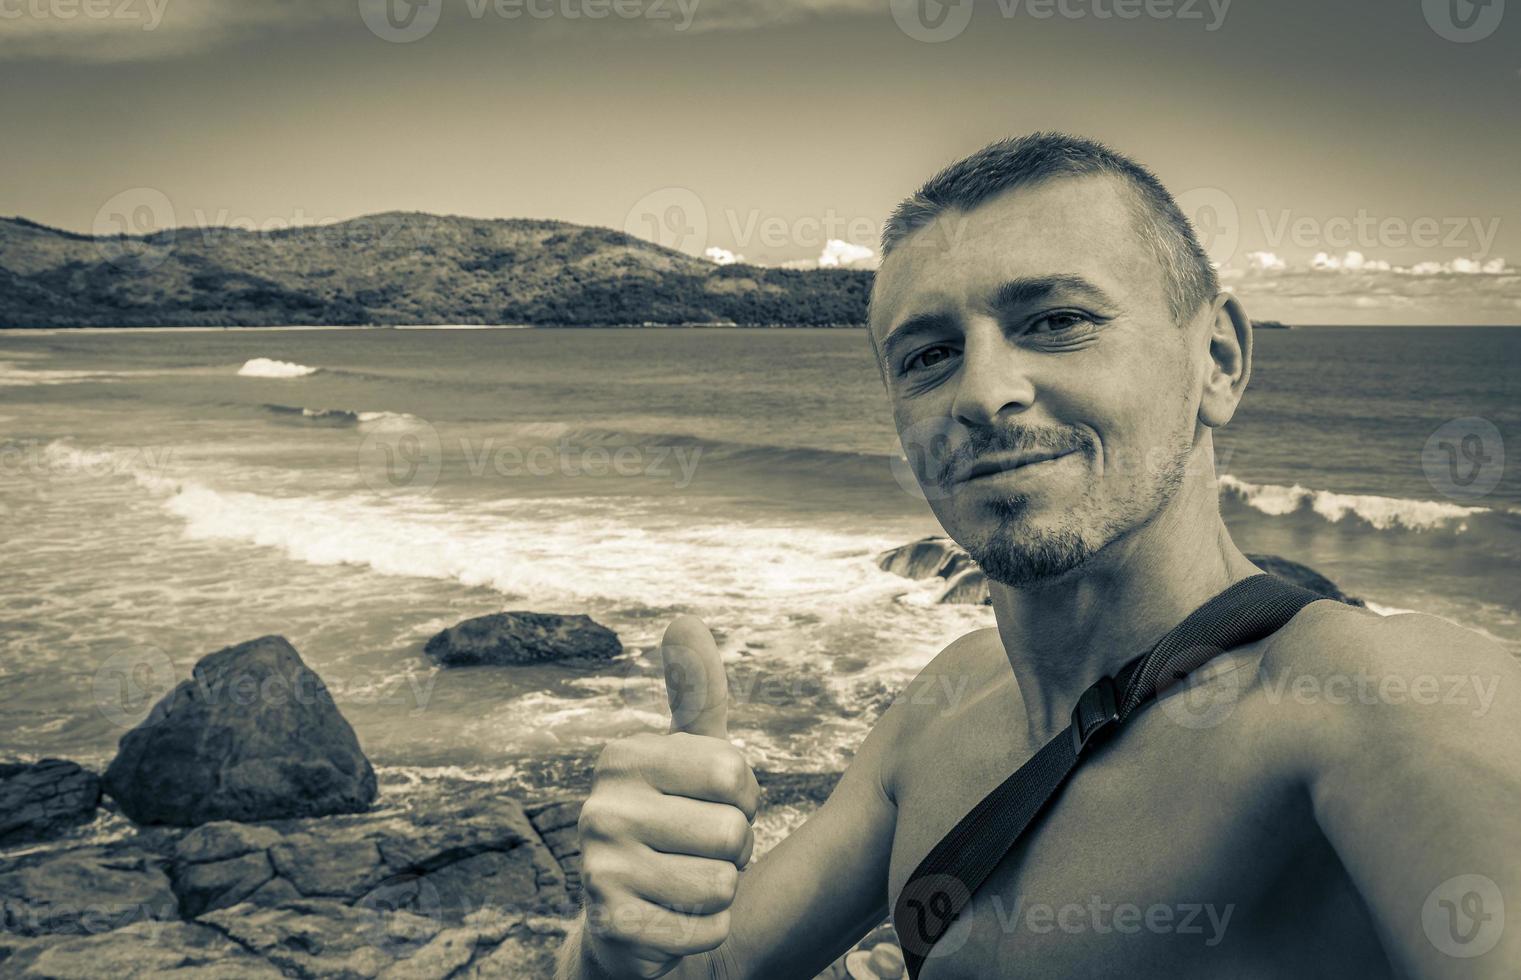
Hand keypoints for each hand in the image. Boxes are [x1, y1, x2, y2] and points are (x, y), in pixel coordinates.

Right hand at [578, 615, 760, 977]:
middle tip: (699, 850)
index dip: (743, 797)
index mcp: (623, 757)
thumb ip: (695, 693)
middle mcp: (600, 806)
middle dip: (734, 848)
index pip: (733, 772)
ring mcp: (599, 868)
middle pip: (731, 830)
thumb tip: (684, 618)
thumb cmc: (674, 822)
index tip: (713, 804)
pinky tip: (676, 919)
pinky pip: (706, 928)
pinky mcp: (611, 925)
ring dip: (721, 891)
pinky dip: (708, 930)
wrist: (627, 924)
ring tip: (687, 881)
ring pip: (722, 882)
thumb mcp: (689, 755)